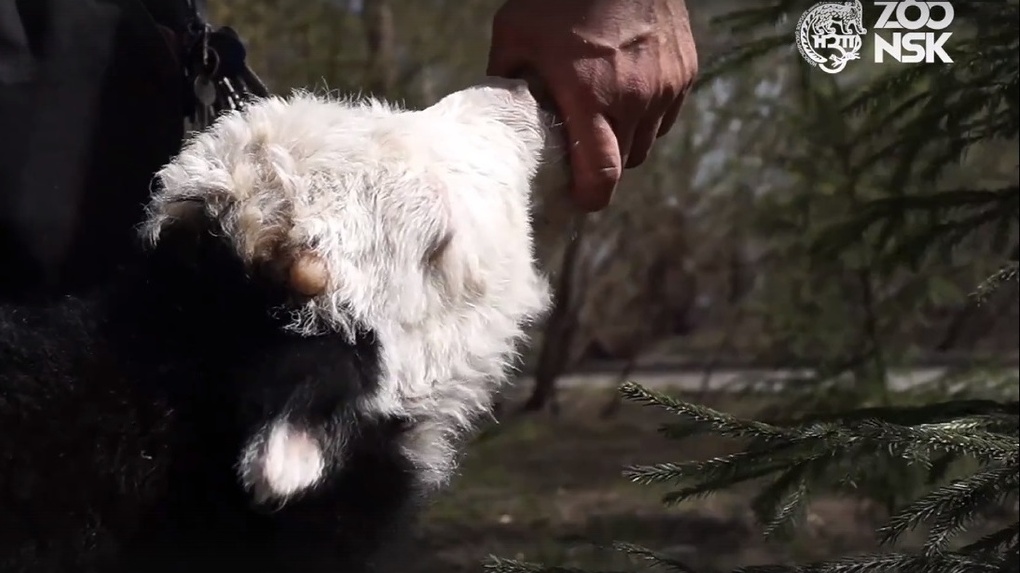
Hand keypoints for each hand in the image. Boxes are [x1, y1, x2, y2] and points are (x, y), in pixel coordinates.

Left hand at [487, 0, 697, 211]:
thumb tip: (501, 112)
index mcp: (591, 97)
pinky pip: (666, 114)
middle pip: (625, 163)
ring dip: (626, 141)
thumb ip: (507, 80)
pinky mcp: (685, 71)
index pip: (601, 175)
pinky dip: (647, 115)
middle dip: (602, 167)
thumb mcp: (515, 33)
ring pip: (647, 141)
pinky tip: (627, 93)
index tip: (577, 197)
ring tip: (602, 119)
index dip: (590, 196)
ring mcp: (665, 86)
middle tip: (580, 153)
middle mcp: (634, 99)